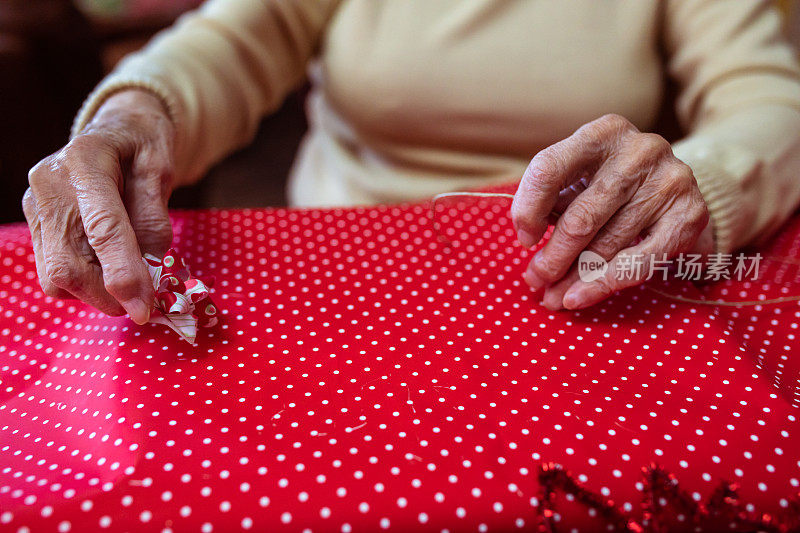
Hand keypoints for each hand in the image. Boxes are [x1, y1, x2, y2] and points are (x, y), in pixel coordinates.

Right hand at [23, 89, 175, 323]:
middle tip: (144, 301)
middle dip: (109, 294)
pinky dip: (84, 282)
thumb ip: (154, 217)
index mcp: (85, 159)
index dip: (123, 274)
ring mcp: (35, 204)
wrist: (117, 130)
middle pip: (69, 263)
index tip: (144, 309)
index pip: (102, 228)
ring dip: (97, 292)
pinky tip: (106, 264)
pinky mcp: (34, 223)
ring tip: (128, 274)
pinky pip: (53, 271)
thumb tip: (150, 267)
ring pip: (57, 275)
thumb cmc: (143, 148)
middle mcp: (49, 182)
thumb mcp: (161, 170)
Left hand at [511, 114, 712, 310]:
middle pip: (581, 217)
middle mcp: (639, 151)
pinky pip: (639, 261)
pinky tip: (578, 297)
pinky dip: (603, 284)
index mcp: (602, 133)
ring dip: (574, 277)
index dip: (528, 209)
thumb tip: (531, 240)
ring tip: (554, 296)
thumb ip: (554, 199)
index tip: (525, 240)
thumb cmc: (611, 183)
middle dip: (553, 257)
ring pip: (607, 244)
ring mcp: (669, 181)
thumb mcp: (581, 177)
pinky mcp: (690, 214)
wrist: (674, 184)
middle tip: (535, 280)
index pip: (549, 169)